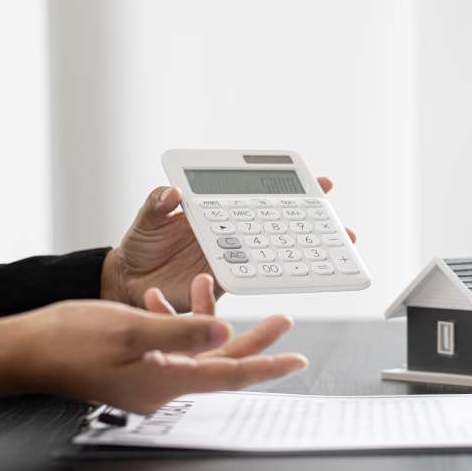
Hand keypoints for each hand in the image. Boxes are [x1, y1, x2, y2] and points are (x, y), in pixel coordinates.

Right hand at [5, 299, 303, 413]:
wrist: (22, 352)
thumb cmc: (69, 340)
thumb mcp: (132, 328)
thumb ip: (183, 330)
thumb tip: (226, 330)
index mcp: (167, 382)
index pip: (231, 375)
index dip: (267, 365)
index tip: (297, 360)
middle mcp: (163, 386)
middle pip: (222, 363)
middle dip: (254, 340)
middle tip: (283, 320)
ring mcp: (149, 380)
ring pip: (197, 351)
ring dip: (207, 319)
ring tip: (210, 284)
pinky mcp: (135, 370)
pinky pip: (170, 348)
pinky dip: (173, 321)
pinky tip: (160, 297)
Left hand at [102, 177, 355, 310]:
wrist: (129, 286)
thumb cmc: (138, 249)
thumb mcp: (146, 221)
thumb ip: (157, 205)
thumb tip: (172, 194)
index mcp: (218, 212)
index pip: (259, 195)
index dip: (291, 189)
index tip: (321, 184)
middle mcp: (232, 234)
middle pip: (280, 224)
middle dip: (314, 223)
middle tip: (342, 224)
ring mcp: (232, 258)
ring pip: (277, 252)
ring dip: (307, 252)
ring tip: (337, 249)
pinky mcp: (226, 284)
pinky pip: (257, 278)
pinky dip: (279, 276)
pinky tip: (301, 275)